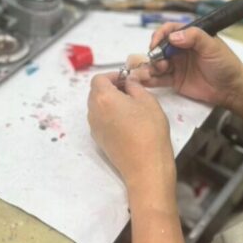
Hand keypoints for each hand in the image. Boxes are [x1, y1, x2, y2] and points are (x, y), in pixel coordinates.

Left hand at [88, 72, 175, 192]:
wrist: (145, 166)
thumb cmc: (149, 130)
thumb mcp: (147, 101)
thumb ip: (134, 86)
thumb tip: (128, 82)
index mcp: (103, 98)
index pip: (99, 79)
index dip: (112, 76)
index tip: (127, 79)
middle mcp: (93, 112)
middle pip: (95, 92)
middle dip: (110, 87)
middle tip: (130, 91)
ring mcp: (94, 127)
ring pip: (97, 106)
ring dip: (109, 102)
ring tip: (130, 107)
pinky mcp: (99, 140)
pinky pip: (100, 120)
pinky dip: (109, 115)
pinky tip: (126, 122)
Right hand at [133, 23, 242, 108]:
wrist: (232, 89)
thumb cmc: (225, 64)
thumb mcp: (213, 47)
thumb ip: (195, 37)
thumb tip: (173, 36)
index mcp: (189, 37)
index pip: (169, 31)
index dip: (160, 35)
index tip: (156, 43)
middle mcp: (180, 50)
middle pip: (159, 48)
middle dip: (153, 53)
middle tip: (157, 62)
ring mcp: (176, 65)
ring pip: (156, 63)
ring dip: (150, 67)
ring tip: (150, 74)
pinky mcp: (174, 81)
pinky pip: (158, 79)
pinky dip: (149, 79)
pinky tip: (145, 81)